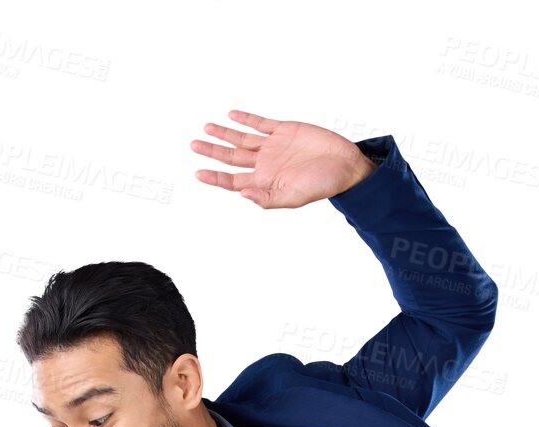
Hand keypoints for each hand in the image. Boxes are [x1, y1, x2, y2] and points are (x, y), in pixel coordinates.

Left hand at [190, 110, 372, 208]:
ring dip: (224, 134)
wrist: (344, 165)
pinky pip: (261, 123)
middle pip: (232, 157)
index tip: (198, 173)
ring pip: (242, 139)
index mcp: (265, 182)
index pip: (233, 180)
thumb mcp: (293, 198)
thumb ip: (267, 198)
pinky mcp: (285, 130)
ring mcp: (274, 146)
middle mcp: (265, 164)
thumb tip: (242, 194)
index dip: (215, 177)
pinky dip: (246, 119)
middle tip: (194, 145)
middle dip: (213, 151)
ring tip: (207, 128)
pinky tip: (232, 116)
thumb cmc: (322, 185)